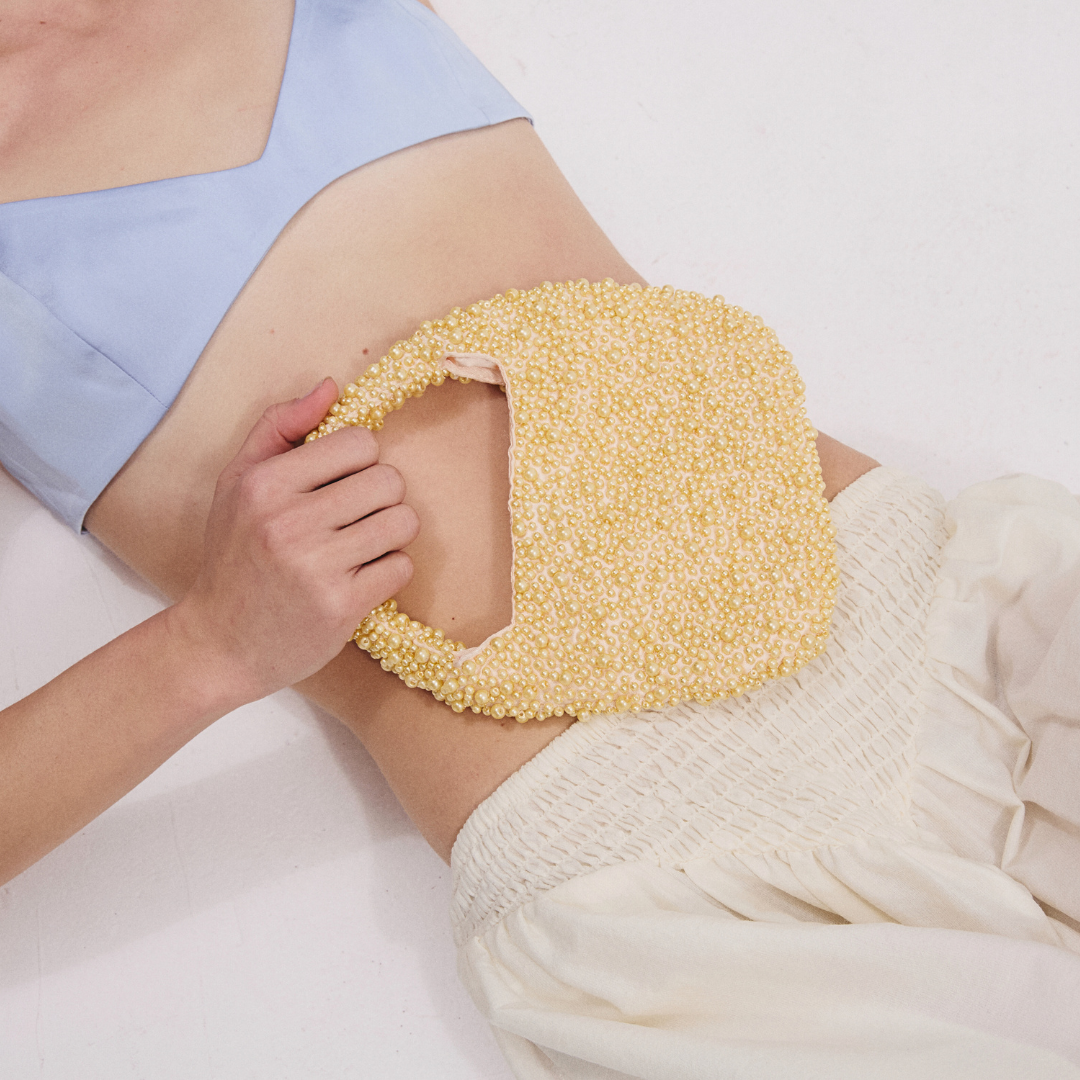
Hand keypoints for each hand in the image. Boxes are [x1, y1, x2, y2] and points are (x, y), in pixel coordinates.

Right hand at [167, 379, 418, 704]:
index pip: (359, 442)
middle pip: (389, 480)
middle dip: (380, 498)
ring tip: (360, 547)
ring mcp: (317, 566)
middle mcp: (289, 522)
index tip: (340, 483)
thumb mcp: (237, 483)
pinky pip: (402, 567)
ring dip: (390, 535)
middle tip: (353, 519)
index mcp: (265, 483)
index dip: (359, 461)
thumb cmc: (233, 558)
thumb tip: (330, 386)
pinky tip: (359, 579)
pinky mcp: (342, 606)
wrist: (219, 644)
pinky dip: (388, 573)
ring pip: (404, 522)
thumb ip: (279, 428)